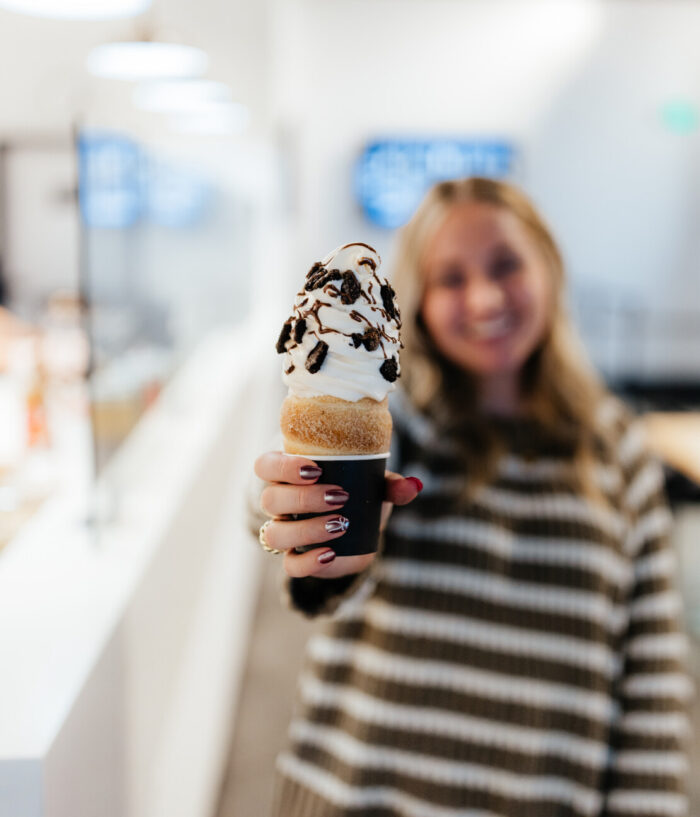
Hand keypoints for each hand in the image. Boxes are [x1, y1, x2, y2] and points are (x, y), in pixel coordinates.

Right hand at [254, 451, 420, 578]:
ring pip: (274, 533)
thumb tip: (413, 486)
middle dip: (304, 498)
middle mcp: (279, 502)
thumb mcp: (373, 485)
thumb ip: (391, 485)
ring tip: (340, 524)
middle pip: (270, 499)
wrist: (358, 527)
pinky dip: (309, 561)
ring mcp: (284, 531)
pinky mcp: (295, 558)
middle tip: (340, 496)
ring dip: (307, 529)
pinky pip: (289, 565)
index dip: (282, 467)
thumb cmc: (358, 493)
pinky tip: (331, 554)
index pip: (265, 465)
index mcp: (288, 474)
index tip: (315, 469)